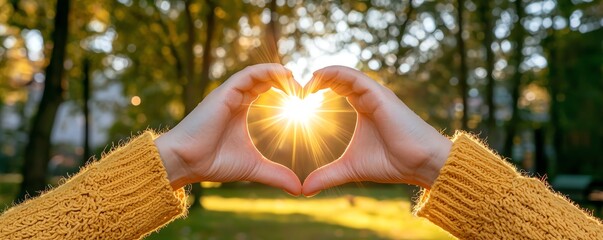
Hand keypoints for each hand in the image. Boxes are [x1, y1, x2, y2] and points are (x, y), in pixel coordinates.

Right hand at [155, 64, 302, 194]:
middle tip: (303, 91)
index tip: (303, 98)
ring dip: (278, 73)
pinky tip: (283, 74)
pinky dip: (266, 70)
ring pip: (257, 73)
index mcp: (240, 109)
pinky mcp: (224, 92)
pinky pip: (248, 74)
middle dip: (285, 81)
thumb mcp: (253, 168)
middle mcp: (235, 98)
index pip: (264, 89)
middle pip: (264, 79)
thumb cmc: (213, 162)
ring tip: (295, 81)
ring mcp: (229, 93)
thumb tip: (299, 189)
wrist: (186, 162)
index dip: (284, 89)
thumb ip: (276, 174)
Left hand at [302, 66, 451, 195]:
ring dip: (324, 74)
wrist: (420, 164)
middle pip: (340, 78)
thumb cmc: (392, 163)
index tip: (299, 97)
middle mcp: (370, 97)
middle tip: (298, 90)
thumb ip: (327, 176)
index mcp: (364, 107)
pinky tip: (319, 76)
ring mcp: (376, 94)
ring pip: (346, 74)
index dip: (320, 87)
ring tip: (306, 83)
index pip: (339, 88)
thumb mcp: (350, 169)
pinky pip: (355, 76)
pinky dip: (336, 73)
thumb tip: (304, 190)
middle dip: (318, 79)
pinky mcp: (380, 94)